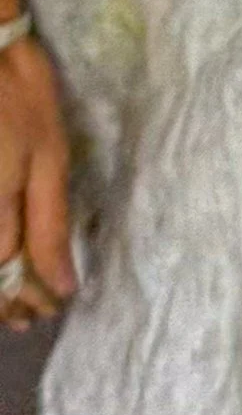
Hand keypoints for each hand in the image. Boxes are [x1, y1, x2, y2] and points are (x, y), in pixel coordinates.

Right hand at [0, 23, 72, 327]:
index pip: (9, 278)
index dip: (32, 298)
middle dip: (10, 299)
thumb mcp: (47, 159)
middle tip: (34, 315)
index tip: (53, 309)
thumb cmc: (19, 99)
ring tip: (15, 302)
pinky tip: (0, 257)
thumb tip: (63, 285)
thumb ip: (50, 226)